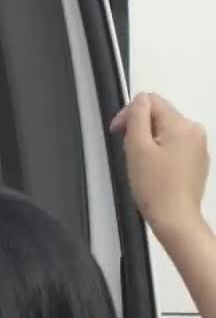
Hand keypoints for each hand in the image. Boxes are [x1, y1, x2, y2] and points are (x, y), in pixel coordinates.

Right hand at [111, 92, 209, 240]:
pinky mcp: (199, 161)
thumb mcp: (137, 146)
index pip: (150, 101)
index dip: (129, 113)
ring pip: (166, 129)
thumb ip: (137, 116)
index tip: (118, 132)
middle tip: (128, 149)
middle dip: (140, 127)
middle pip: (160, 114)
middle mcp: (195, 131)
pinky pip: (176, 144)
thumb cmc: (153, 184)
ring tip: (141, 161)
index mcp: (181, 124)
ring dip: (150, 138)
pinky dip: (162, 150)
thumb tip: (140, 99)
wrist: (176, 218)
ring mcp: (200, 147)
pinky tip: (155, 168)